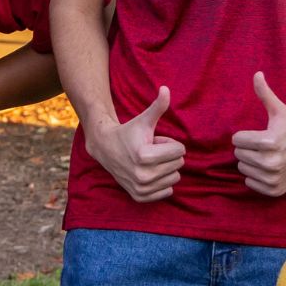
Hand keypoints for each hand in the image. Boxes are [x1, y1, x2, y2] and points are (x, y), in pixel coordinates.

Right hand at [87, 86, 185, 201]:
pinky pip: (167, 192)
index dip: (168, 142)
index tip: (153, 141)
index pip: (180, 150)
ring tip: (148, 161)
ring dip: (165, 168)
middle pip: (179, 164)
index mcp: (145, 156)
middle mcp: (143, 175)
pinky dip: (162, 183)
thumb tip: (166, 88)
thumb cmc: (128, 132)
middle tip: (150, 150)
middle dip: (167, 155)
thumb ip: (158, 106)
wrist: (104, 148)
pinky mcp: (140, 196)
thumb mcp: (144, 120)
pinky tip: (148, 172)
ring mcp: (141, 187)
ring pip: (175, 178)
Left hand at [232, 71, 285, 196]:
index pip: (236, 140)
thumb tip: (256, 74)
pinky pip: (250, 184)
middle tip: (264, 146)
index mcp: (269, 142)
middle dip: (248, 148)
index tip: (261, 134)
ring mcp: (274, 178)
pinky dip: (256, 177)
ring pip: (242, 169)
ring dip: (251, 163)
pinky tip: (269, 169)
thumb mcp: (280, 111)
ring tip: (267, 156)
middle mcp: (271, 162)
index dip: (246, 135)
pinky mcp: (276, 189)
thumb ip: (265, 93)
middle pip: (238, 154)